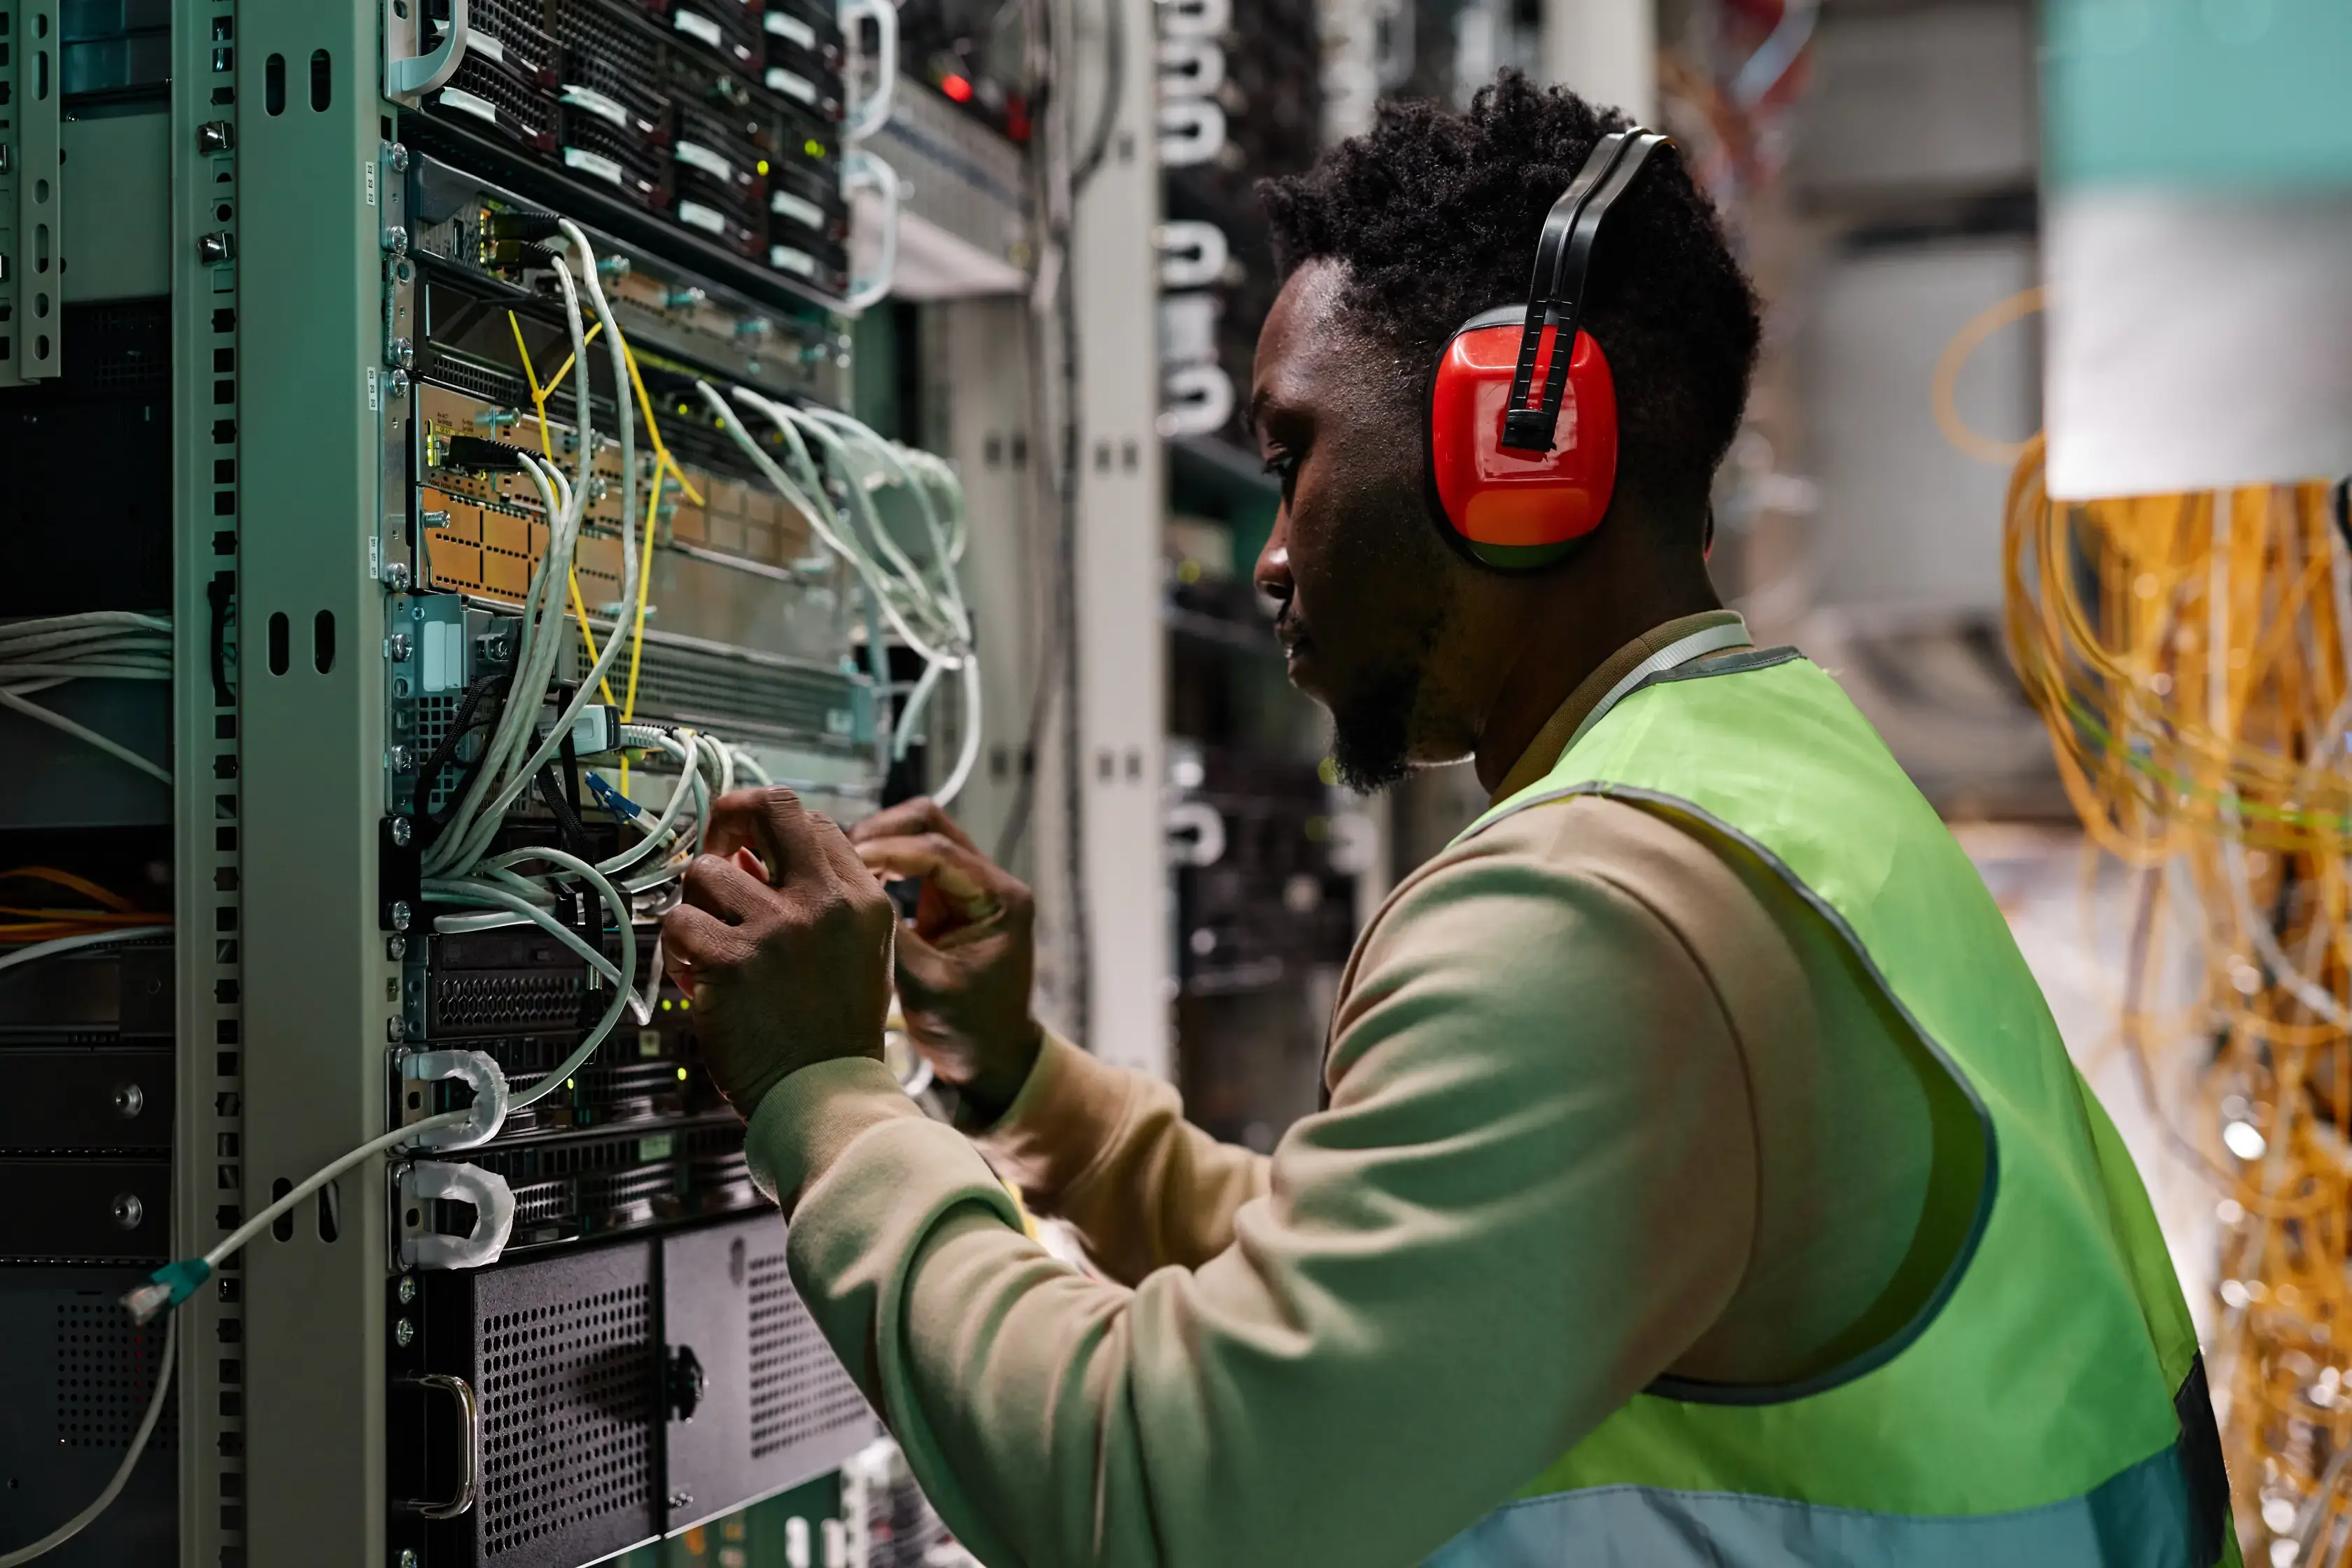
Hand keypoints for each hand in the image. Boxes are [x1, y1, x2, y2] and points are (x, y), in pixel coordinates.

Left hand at [661, 789, 896, 1118]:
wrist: (825, 1095)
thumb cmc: (834, 1034)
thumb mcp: (860, 954)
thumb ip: (823, 901)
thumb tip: (754, 859)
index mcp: (862, 900)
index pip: (814, 823)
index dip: (775, 836)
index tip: (756, 859)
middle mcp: (824, 903)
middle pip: (769, 807)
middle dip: (731, 816)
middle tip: (719, 850)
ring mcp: (777, 928)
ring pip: (703, 870)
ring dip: (696, 906)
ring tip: (708, 944)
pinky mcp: (731, 960)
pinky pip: (676, 922)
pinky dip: (675, 950)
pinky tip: (694, 976)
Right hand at [847, 798, 1040, 1121]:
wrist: (992, 1059)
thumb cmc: (969, 1031)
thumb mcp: (925, 984)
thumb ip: (887, 935)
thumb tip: (841, 894)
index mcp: (999, 898)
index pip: (937, 849)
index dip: (885, 851)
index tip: (842, 864)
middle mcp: (989, 882)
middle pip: (929, 824)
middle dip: (879, 835)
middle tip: (835, 860)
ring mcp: (968, 887)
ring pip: (917, 836)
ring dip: (877, 847)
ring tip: (836, 871)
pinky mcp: (947, 899)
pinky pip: (910, 863)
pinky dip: (880, 866)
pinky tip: (850, 885)